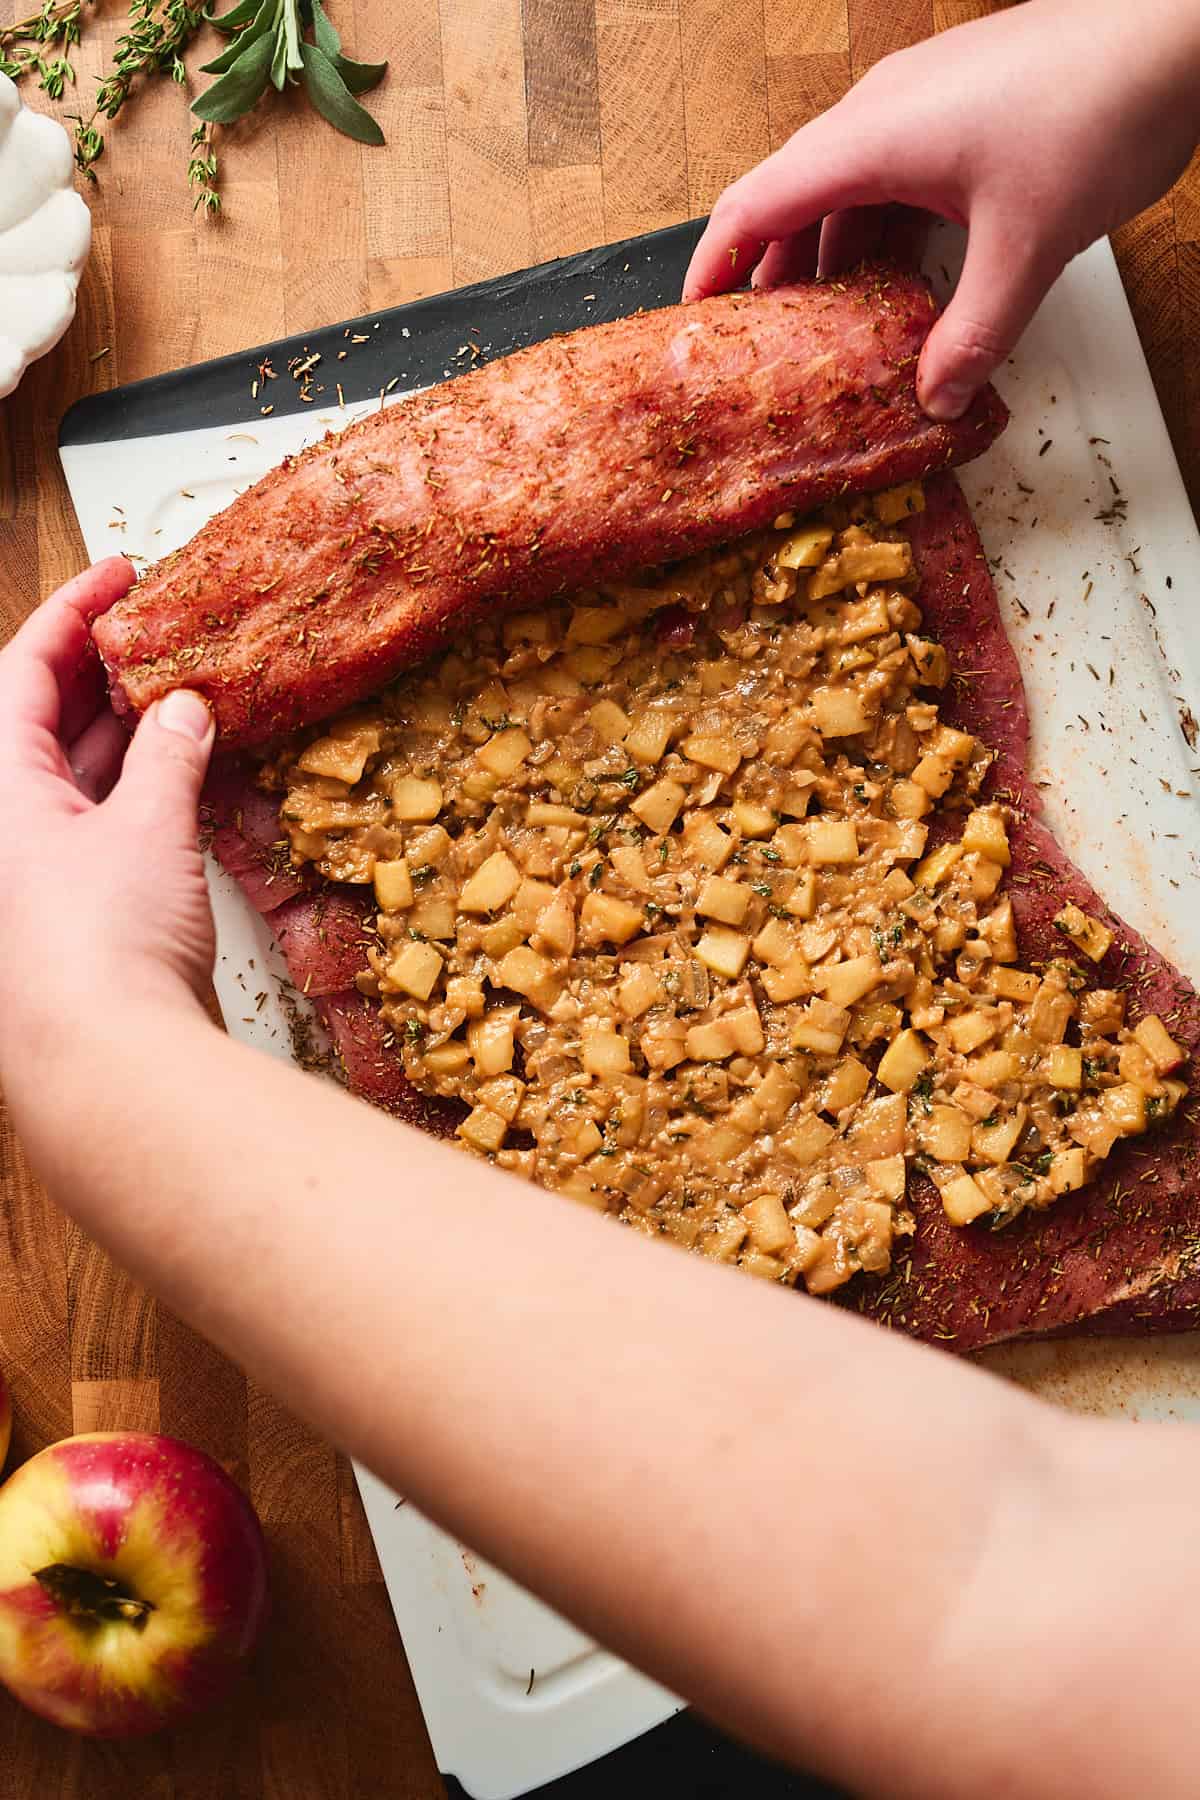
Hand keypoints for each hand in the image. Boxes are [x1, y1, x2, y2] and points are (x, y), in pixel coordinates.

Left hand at [0, 560, 216, 1063]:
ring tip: (191, 688)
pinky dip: (148, 788)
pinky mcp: (82, 909)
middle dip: (107, 668)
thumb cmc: (101, 951)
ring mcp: (41, 869)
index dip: (74, 613)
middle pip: (45, 717)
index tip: (121, 574)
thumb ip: (170, 756)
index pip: (22, 671)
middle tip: (167, 629)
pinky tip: (192, 766)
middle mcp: (6, 826)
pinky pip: (110, 821)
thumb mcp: (147, 828)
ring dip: (133, 729)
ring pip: (80, 772)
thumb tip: (185, 709)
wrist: (108, 1068)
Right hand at [683, 0, 1199, 418]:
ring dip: (828, 259)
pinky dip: (877, 234)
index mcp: (870, 139)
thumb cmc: (1099, 106)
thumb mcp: (1028, 247)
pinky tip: (897, 283)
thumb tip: (937, 397)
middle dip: (768, 277)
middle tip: (761, 346)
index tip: (692, 320)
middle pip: (791, 201)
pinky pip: (889, 177)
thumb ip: (975, 331)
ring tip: (826, 330)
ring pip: (843, 191)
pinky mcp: (957, 108)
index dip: (712, 265)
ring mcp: (919, 105)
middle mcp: (880, 114)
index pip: (754, 204)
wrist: (1175, 28)